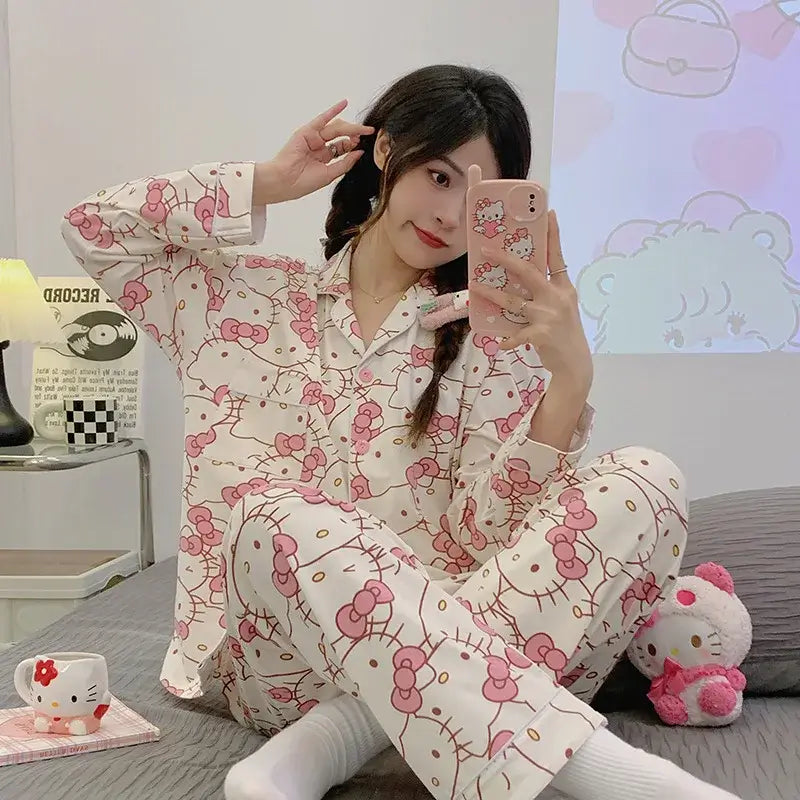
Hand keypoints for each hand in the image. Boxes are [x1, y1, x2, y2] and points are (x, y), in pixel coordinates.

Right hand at [253, 100, 374, 204]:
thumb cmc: (303, 182)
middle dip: (355, 134)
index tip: (363, 144)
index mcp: (323, 157)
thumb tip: (360, 152)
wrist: (285, 182)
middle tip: (368, 132)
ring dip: (349, 127)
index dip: (353, 145)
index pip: (342, 147)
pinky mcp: (307, 131)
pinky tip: (344, 103)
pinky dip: (333, 110)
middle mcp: (318, 146)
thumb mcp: (330, 174)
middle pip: (340, 136)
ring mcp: (313, 138)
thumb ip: (345, 163)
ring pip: (335, 129)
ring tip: (362, 129)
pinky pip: (322, 118)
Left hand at [470, 210, 592, 390]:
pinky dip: (508, 340)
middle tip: (486, 250)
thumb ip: (544, 293)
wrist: (575, 364)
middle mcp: (558, 298)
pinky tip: (499, 344)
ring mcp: (550, 316)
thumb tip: (519, 279)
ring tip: (475, 288)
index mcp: (563, 288)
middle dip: (506, 260)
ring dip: (492, 295)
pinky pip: (518, 335)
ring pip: (514, 301)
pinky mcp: (543, 335)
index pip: (557, 256)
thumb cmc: (563, 333)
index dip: (553, 235)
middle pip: (529, 272)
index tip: (549, 213)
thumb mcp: (560, 308)